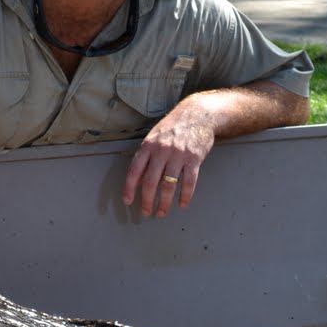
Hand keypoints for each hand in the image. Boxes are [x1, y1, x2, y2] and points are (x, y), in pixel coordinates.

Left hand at [123, 101, 215, 217]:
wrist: (198, 114)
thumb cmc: (173, 127)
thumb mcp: (155, 136)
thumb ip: (146, 156)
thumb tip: (137, 179)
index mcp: (148, 145)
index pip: (134, 170)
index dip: (129, 188)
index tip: (127, 201)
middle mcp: (162, 150)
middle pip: (151, 182)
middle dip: (147, 201)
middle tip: (147, 212)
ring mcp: (179, 155)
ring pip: (169, 185)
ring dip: (164, 203)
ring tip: (162, 212)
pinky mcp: (194, 159)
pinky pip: (189, 182)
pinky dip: (185, 196)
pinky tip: (182, 204)